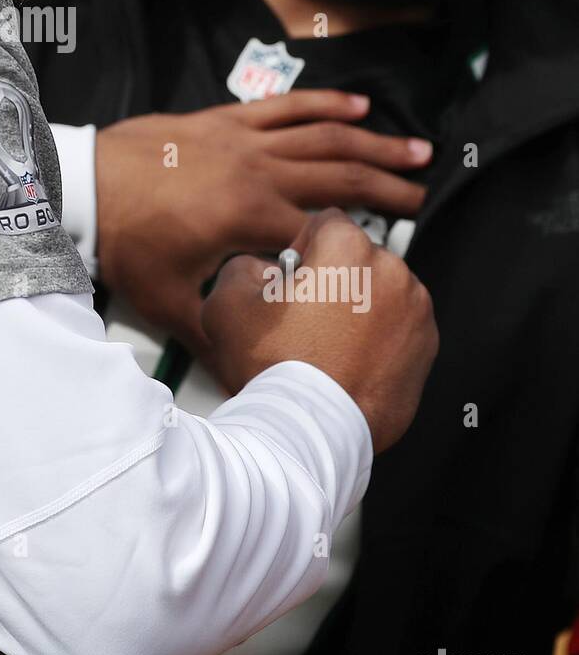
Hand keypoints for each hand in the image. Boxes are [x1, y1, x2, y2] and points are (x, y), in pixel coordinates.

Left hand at [94, 91, 429, 351]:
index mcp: (251, 218)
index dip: (358, 250)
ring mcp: (244, 140)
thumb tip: (241, 378)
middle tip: (425, 196)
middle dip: (387, 189)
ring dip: (373, 144)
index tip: (387, 262)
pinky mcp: (226, 119)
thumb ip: (211, 337)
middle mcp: (258, 172)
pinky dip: (325, 103)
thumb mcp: (167, 300)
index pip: (323, 234)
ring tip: (417, 150)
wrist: (82, 182)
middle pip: (340, 179)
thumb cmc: (123, 242)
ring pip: (325, 137)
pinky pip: (286, 106)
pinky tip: (358, 105)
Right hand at [200, 209, 437, 453]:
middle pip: (356, 258)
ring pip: (380, 292)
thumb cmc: (274, 368)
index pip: (325, 223)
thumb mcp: (227, 302)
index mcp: (347, 247)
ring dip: (358, 308)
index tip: (292, 280)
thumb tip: (259, 270)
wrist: (310, 430)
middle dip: (333, 280)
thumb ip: (242, 266)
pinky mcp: (427, 348)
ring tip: (326, 346)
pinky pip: (399, 328)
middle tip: (304, 319)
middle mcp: (391, 271)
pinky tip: (348, 363)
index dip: (301, 250)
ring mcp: (416, 311)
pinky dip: (379, 339)